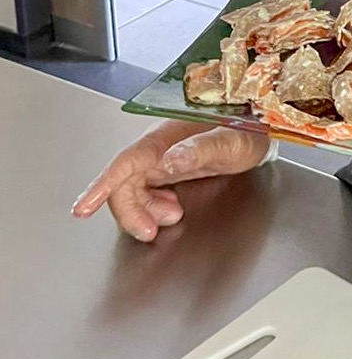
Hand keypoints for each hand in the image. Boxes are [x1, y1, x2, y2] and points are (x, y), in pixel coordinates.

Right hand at [71, 120, 270, 240]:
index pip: (126, 162)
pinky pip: (146, 190)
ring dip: (143, 210)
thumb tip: (167, 162)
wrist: (261, 126)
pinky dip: (152, 206)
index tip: (82, 208)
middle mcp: (160, 145)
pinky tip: (170, 210)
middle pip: (124, 182)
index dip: (102, 185)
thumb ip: (199, 149)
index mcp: (168, 136)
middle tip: (151, 231)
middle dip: (131, 211)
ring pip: (133, 189)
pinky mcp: (169, 165)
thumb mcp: (230, 141)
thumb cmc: (248, 129)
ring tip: (170, 217)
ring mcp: (163, 155)